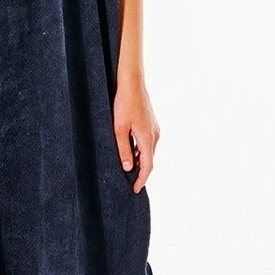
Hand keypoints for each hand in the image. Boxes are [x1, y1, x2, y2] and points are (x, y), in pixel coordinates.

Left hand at [113, 80, 159, 194]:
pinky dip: (141, 151)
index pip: (147, 166)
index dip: (142, 179)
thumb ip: (123, 149)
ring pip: (148, 151)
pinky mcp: (151, 125)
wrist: (132, 84)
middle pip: (149, 160)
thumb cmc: (124, 105)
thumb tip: (128, 167)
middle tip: (130, 183)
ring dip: (141, 161)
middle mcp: (154, 136)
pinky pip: (147, 143)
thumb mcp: (119, 129)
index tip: (136, 190)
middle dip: (141, 173)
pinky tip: (131, 152)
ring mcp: (154, 129)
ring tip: (128, 170)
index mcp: (147, 138)